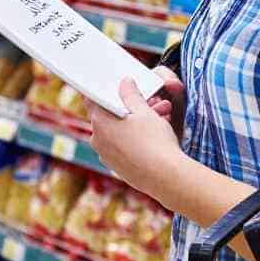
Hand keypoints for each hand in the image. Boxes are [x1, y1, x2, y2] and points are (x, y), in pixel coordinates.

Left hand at [88, 78, 185, 200]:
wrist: (166, 177)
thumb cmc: (155, 142)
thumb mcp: (144, 112)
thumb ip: (131, 95)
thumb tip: (124, 83)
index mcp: (99, 122)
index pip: (93, 100)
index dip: (106, 91)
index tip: (118, 87)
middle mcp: (97, 140)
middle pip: (109, 116)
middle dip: (128, 108)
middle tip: (152, 103)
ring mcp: (106, 157)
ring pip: (118, 133)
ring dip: (134, 125)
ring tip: (161, 119)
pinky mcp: (117, 169)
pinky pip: (123, 148)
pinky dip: (134, 141)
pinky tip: (154, 138)